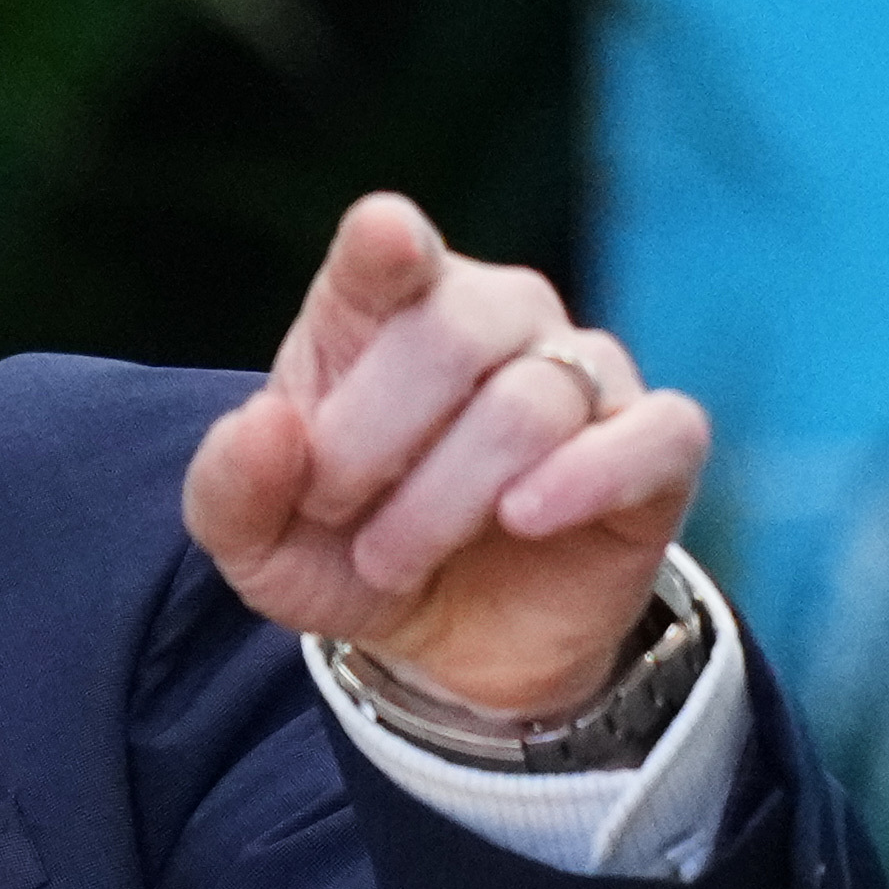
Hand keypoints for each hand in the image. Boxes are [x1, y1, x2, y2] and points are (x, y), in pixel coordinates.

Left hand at [184, 192, 712, 722]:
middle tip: (338, 513)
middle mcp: (497, 315)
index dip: (389, 243)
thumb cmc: (349, 554)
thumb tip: (264, 423)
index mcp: (389, 307)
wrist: (451, 645)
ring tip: (390, 560)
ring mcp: (584, 372)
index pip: (390, 245)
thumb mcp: (261, 546)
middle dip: (376, 437)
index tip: (388, 244)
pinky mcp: (655, 446)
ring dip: (443, 499)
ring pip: (532, 402)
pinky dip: (590, 477)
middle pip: (458, 329)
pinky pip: (657, 433)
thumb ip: (231, 487)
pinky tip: (525, 517)